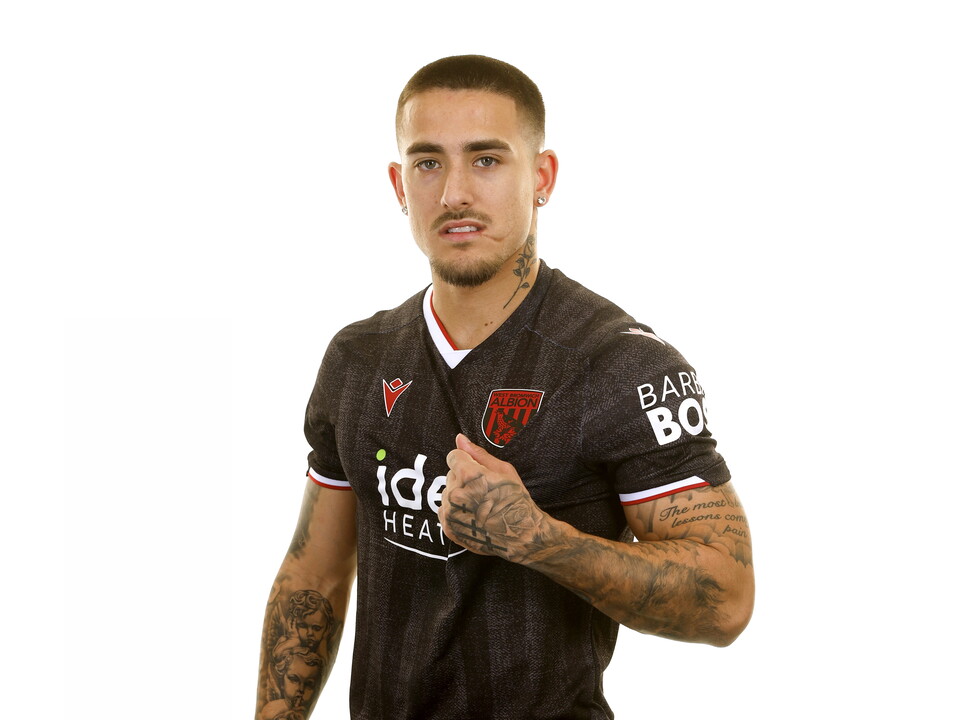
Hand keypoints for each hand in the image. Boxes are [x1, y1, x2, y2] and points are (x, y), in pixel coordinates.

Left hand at [439, 434, 550, 562]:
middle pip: (451, 474)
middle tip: (484, 489)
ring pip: (447, 492)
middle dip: (464, 477)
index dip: (466, 460)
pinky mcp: (448, 528)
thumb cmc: (515, 500)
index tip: (478, 469)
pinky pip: (444, 509)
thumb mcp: (503, 470)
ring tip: (480, 503)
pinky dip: (456, 509)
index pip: (453, 456)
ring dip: (459, 493)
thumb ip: (477, 453)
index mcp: (468, 476)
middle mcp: (455, 494)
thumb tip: (459, 438)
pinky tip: (473, 514)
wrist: (520, 535)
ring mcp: (450, 513)